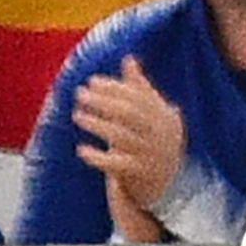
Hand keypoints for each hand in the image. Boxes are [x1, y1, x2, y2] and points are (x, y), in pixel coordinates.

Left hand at [73, 58, 189, 230]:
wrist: (168, 187)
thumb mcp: (153, 115)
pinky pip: (116, 164)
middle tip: (80, 94)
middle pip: (129, 113)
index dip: (114, 88)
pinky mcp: (139, 175)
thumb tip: (129, 59)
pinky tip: (81, 149)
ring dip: (97, 124)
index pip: (137, 97)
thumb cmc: (153, 143)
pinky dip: (98, 156)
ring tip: (77, 115)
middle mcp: (159, 134)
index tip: (92, 81)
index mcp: (163, 115)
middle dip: (103, 101)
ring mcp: (150, 154)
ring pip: (121, 136)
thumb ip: (141, 88)